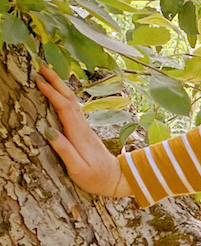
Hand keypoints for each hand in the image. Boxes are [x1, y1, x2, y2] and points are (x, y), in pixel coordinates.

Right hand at [34, 65, 124, 197]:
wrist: (116, 180)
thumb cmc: (96, 178)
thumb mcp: (78, 169)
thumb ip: (64, 150)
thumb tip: (49, 131)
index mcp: (79, 135)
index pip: (64, 108)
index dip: (51, 93)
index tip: (38, 80)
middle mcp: (83, 127)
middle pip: (70, 98)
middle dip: (56, 81)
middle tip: (41, 65)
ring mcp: (84, 128)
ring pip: (72, 101)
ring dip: (60, 86)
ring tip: (47, 73)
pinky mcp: (84, 130)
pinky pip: (73, 108)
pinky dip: (64, 96)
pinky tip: (59, 92)